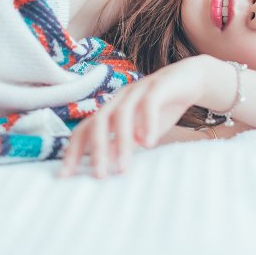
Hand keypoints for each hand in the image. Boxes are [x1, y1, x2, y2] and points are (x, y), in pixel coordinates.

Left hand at [57, 55, 206, 178]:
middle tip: (99, 175)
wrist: (190, 79)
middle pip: (98, 121)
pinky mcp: (159, 86)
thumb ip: (121, 144)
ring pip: (122, 114)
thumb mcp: (140, 131)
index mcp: (111, 110)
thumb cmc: (162, 108)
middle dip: (96, 149)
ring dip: (121, 142)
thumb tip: (102, 164)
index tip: (65, 175)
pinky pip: (149, 104)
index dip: (72, 151)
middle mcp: (120, 99)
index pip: (84, 129)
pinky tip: (148, 143)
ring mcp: (138, 90)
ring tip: (123, 167)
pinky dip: (147, 123)